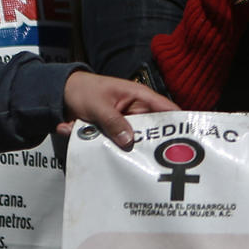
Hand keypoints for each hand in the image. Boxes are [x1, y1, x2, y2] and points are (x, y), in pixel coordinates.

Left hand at [56, 70, 176, 148]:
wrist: (61, 93)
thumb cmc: (84, 90)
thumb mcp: (98, 105)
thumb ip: (113, 121)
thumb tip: (128, 141)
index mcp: (140, 97)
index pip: (166, 108)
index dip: (178, 121)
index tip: (187, 138)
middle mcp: (136, 111)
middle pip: (151, 129)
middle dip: (147, 143)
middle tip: (147, 158)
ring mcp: (125, 122)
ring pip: (132, 139)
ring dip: (119, 146)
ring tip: (107, 148)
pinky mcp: (113, 132)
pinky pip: (114, 143)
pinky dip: (101, 145)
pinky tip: (83, 139)